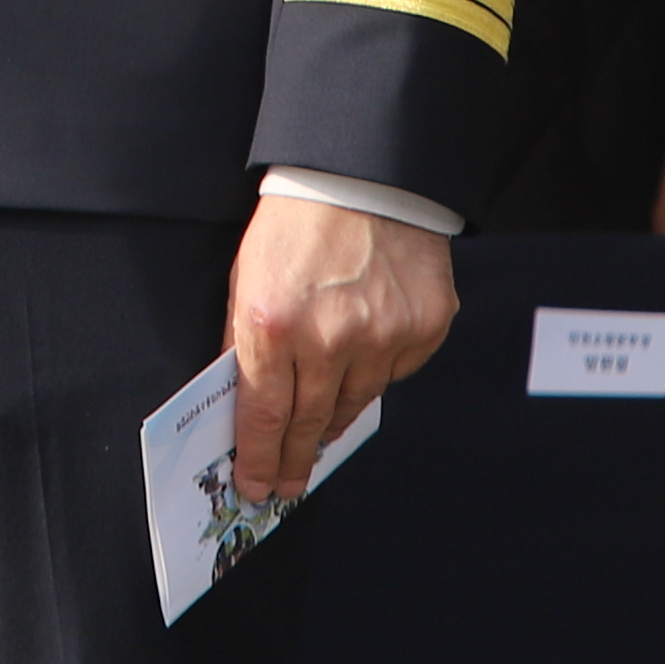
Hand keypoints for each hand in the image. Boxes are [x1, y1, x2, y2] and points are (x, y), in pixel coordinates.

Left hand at [224, 190, 452, 503]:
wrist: (361, 176)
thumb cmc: (295, 223)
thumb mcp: (247, 277)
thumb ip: (243, 338)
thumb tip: (242, 398)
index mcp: (271, 324)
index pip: (263, 415)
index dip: (259, 458)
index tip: (257, 487)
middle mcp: (327, 338)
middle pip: (309, 422)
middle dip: (295, 458)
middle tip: (288, 483)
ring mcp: (381, 336)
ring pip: (353, 404)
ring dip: (332, 419)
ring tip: (319, 430)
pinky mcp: (422, 329)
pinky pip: (394, 374)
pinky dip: (375, 373)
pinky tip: (363, 356)